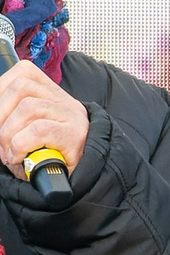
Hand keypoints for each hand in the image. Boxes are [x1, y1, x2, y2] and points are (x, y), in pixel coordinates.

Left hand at [0, 59, 89, 188]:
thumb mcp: (30, 128)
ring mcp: (72, 117)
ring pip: (28, 107)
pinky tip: (19, 157)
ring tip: (9, 152)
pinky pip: (38, 130)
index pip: (23, 74)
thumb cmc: (48, 157)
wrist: (77, 180)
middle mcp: (65, 102)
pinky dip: (19, 145)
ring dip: (8, 133)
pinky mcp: (75, 136)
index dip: (1, 89)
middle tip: (0, 140)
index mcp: (52, 94)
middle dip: (0, 113)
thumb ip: (13, 116)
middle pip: (22, 87)